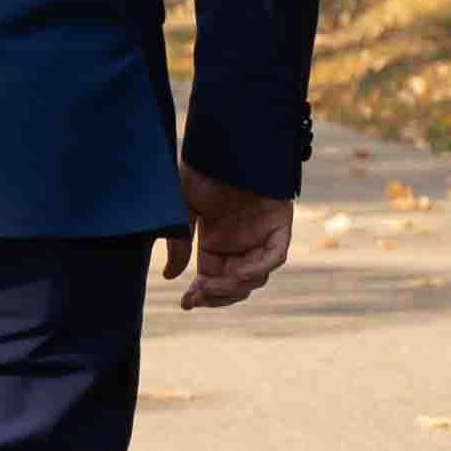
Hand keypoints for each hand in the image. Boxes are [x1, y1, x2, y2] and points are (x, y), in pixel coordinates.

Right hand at [171, 168, 293, 309]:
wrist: (226, 148)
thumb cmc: (202, 173)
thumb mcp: (181, 211)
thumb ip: (179, 244)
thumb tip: (171, 277)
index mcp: (216, 244)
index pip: (213, 280)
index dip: (202, 295)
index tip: (186, 302)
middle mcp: (240, 245)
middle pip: (236, 286)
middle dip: (218, 295)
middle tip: (199, 295)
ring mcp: (261, 237)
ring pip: (256, 277)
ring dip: (236, 286)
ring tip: (215, 283)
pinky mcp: (279, 227)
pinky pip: (274, 257)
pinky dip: (258, 267)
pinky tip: (239, 272)